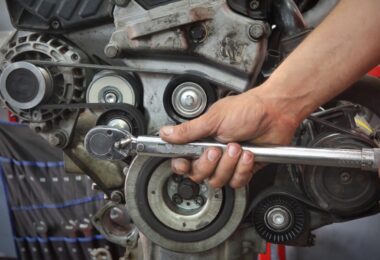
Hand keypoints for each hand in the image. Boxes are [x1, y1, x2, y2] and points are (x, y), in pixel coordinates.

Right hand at [160, 85, 300, 187]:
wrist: (276, 112)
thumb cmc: (247, 109)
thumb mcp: (213, 119)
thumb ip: (188, 130)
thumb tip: (165, 133)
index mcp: (202, 139)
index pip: (183, 161)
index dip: (182, 166)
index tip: (185, 163)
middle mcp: (213, 152)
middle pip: (199, 174)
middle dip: (209, 163)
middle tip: (217, 149)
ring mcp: (228, 162)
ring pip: (218, 180)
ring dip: (229, 164)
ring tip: (238, 146)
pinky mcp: (244, 169)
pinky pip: (237, 182)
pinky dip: (243, 169)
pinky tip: (248, 154)